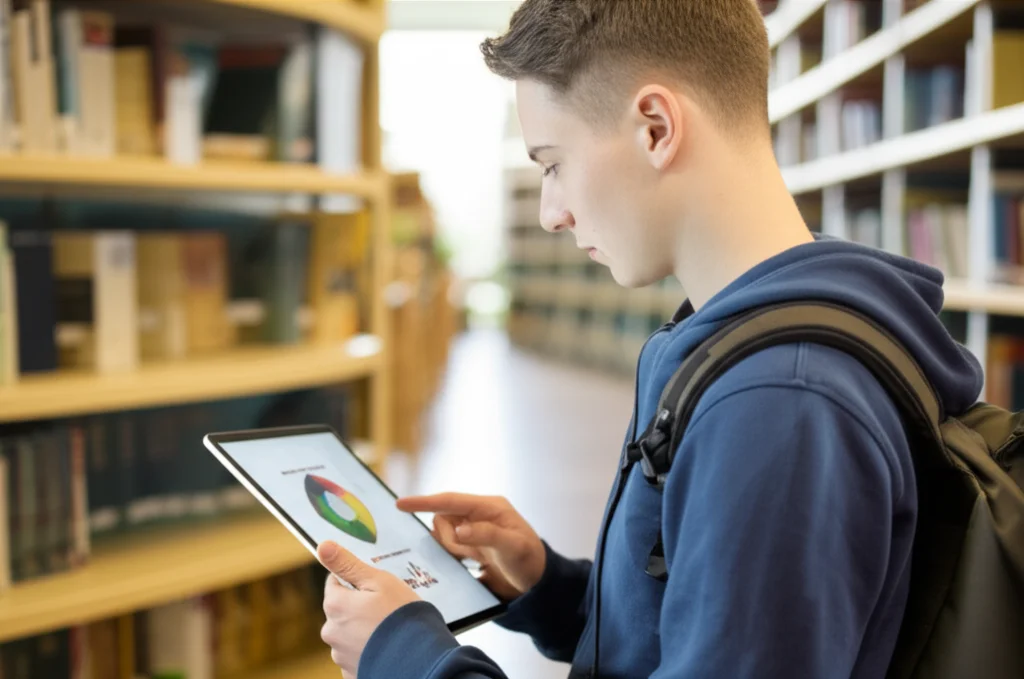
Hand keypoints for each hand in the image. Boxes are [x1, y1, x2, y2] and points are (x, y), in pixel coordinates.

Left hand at [317, 541, 421, 676]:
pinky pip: (356, 654)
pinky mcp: (351, 671)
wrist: (418, 659)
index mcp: (335, 605)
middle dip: (359, 607)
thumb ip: (348, 564)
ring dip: (364, 630)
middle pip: (341, 609)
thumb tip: (323, 546)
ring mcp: (340, 655)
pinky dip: (368, 650)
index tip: (375, 589)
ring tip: (388, 631)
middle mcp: (331, 631)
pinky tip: (385, 647)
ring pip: (349, 633)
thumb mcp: (378, 581)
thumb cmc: (400, 616)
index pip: (335, 583)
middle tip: (386, 610)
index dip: (357, 582)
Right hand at [396, 493, 545, 601]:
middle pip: (443, 520)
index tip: (400, 505)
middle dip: (449, 539)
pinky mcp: (470, 550)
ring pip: (444, 537)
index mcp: (488, 508)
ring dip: (452, 550)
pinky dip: (449, 558)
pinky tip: (465, 566)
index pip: (450, 501)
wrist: (538, 585)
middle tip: (471, 556)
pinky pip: (447, 550)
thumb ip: (485, 535)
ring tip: (475, 562)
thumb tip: (457, 530)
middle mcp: (478, 516)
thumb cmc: (530, 560)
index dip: (424, 502)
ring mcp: (473, 533)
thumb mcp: (512, 546)